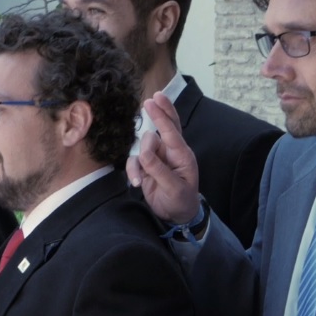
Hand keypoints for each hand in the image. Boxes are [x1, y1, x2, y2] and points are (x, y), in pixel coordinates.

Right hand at [126, 92, 200, 224]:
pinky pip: (134, 163)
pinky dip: (133, 172)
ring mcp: (157, 160)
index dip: (163, 114)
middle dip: (152, 127)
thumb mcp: (174, 188)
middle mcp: (170, 153)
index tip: (153, 99)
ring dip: (139, 164)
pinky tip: (137, 184)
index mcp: (182, 155)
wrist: (176, 216)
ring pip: (142, 149)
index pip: (172, 130)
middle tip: (147, 108)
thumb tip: (143, 154)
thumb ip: (159, 170)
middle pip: (157, 132)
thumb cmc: (181, 201)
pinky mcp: (146, 168)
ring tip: (141, 181)